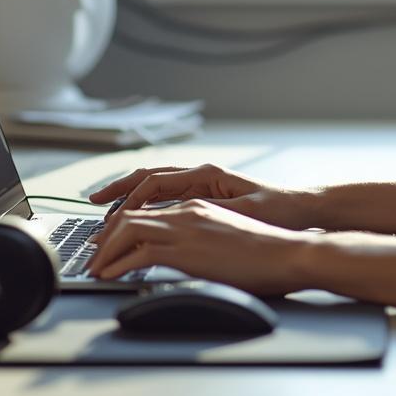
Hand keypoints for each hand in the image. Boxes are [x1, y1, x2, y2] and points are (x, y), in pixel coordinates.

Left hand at [84, 199, 318, 295]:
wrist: (288, 254)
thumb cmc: (268, 253)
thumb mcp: (229, 239)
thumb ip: (204, 242)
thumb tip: (189, 258)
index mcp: (199, 206)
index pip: (150, 208)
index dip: (124, 222)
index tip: (109, 238)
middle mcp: (188, 211)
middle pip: (131, 214)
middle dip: (106, 233)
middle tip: (93, 252)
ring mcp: (185, 228)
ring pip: (128, 229)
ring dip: (105, 248)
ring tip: (94, 266)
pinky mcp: (186, 249)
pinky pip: (139, 253)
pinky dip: (117, 263)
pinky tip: (107, 275)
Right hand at [87, 163, 311, 229]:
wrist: (302, 211)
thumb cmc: (278, 210)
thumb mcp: (242, 213)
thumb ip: (207, 214)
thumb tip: (173, 219)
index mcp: (207, 174)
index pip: (155, 182)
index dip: (128, 198)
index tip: (110, 215)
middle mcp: (201, 175)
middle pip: (148, 178)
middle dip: (118, 191)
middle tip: (93, 205)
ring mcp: (202, 185)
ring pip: (155, 188)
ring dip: (129, 199)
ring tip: (105, 213)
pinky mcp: (205, 197)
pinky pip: (166, 199)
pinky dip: (146, 207)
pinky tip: (134, 221)